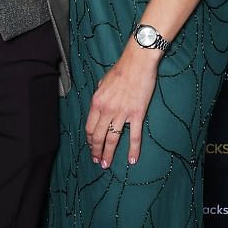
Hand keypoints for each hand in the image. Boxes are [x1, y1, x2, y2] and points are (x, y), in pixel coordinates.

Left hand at [85, 45, 162, 166]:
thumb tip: (99, 108)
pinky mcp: (137, 114)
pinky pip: (134, 136)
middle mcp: (107, 110)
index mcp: (97, 102)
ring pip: (112, 139)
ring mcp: (122, 113)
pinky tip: (131, 160)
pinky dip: (133, 150)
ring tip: (106, 164)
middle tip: (97, 162)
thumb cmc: (120, 70)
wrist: (138, 62)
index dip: (89, 140)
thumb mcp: (102, 83)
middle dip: (96, 151)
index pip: (89, 127)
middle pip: (98, 136)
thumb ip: (100, 97)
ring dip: (108, 153)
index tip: (91, 147)